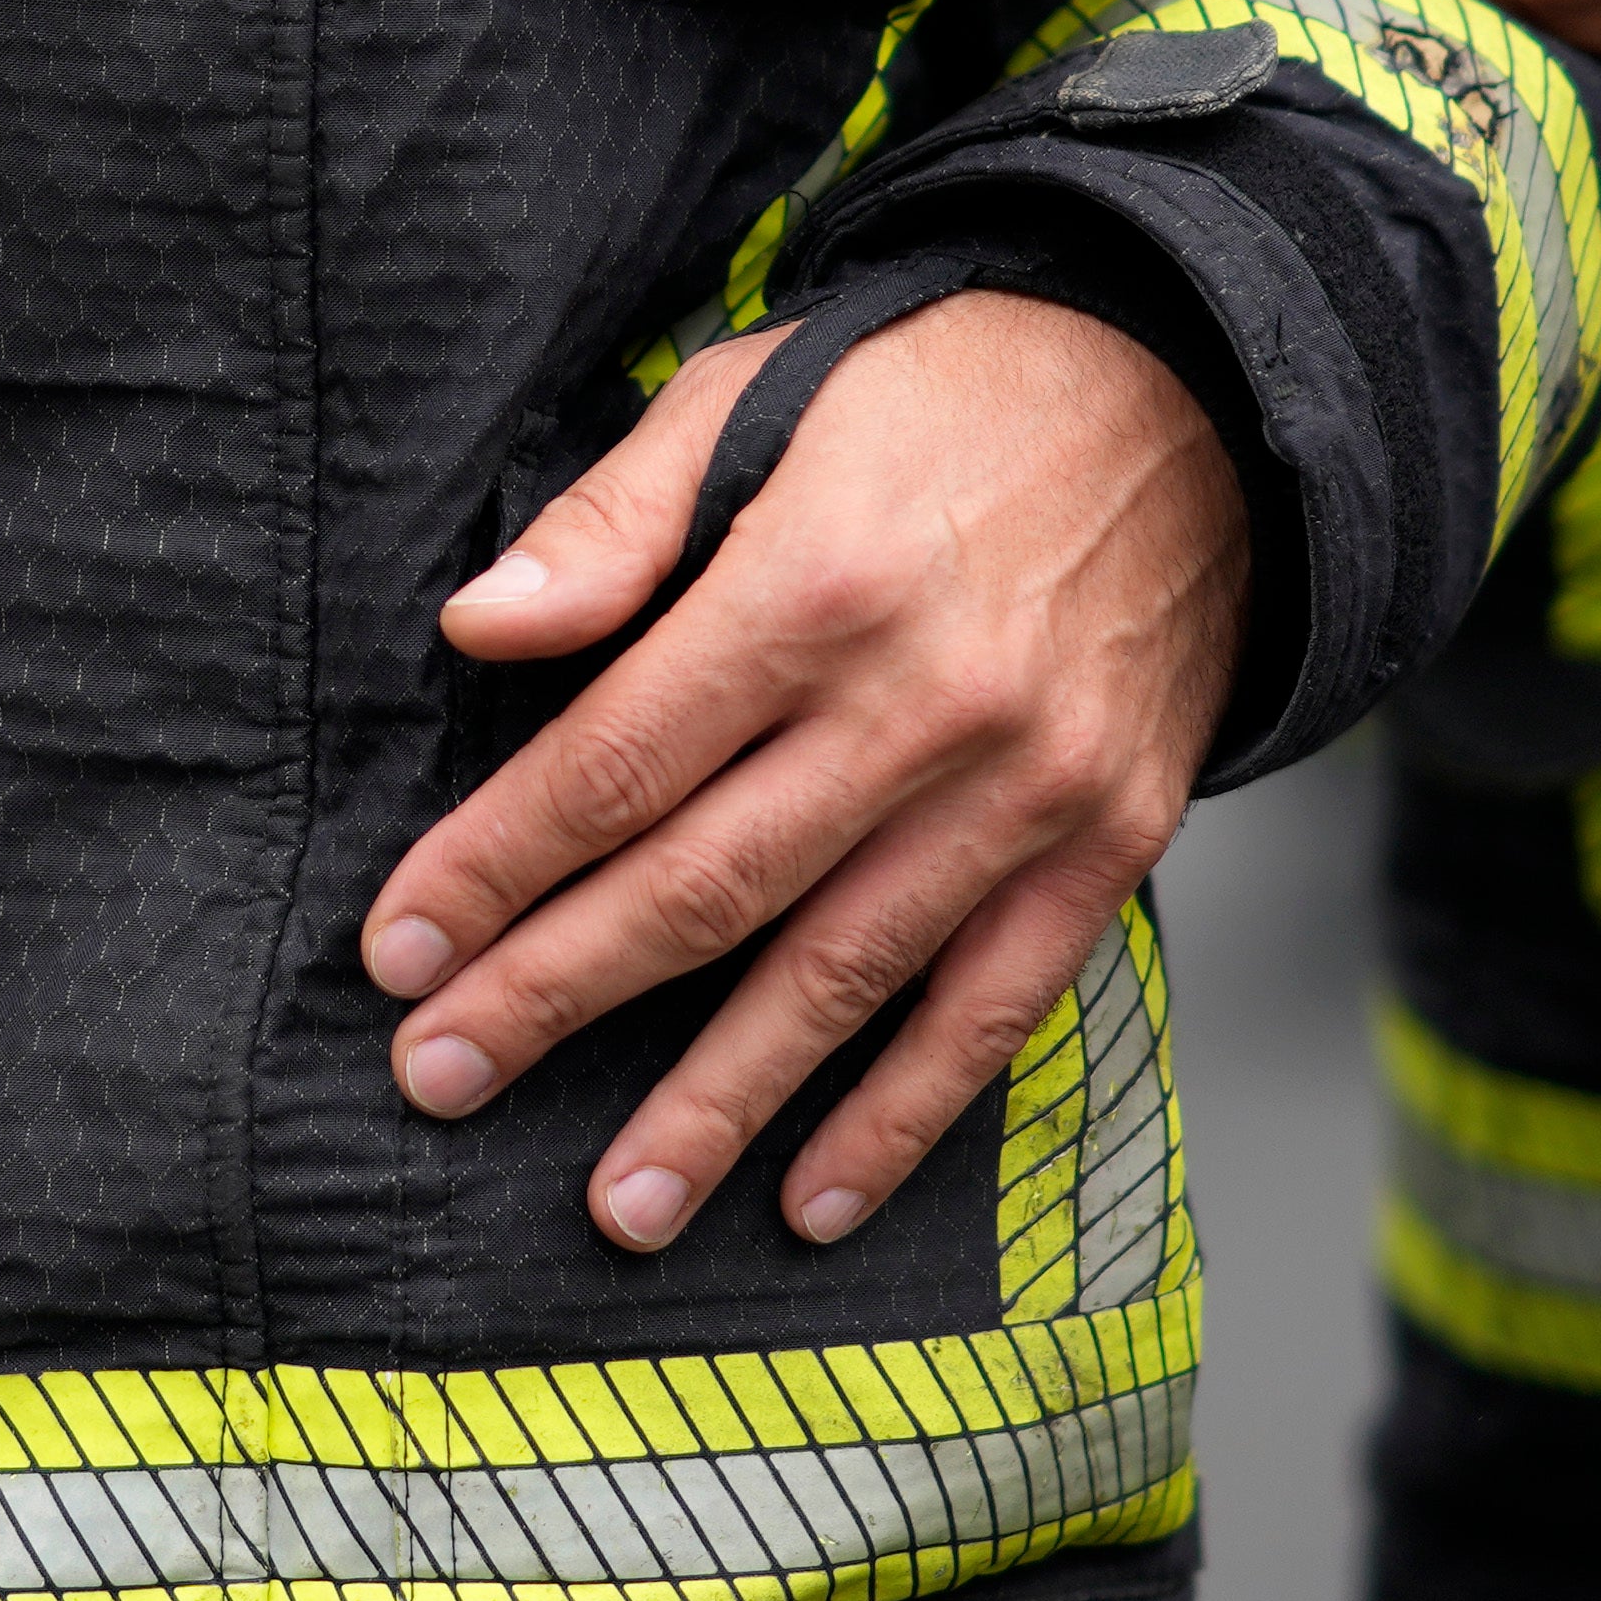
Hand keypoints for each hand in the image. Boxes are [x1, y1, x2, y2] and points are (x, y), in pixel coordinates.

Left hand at [361, 293, 1243, 1254]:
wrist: (1201, 400)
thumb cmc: (938, 397)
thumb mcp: (757, 396)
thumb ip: (613, 523)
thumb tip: (477, 628)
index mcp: (812, 586)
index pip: (614, 761)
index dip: (496, 866)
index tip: (399, 950)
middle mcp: (921, 705)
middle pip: (701, 887)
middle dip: (553, 996)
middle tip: (438, 1079)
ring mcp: (1026, 790)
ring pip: (838, 978)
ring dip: (717, 1103)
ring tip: (617, 1204)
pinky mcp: (1109, 842)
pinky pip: (990, 1009)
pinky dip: (900, 1118)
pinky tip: (812, 1196)